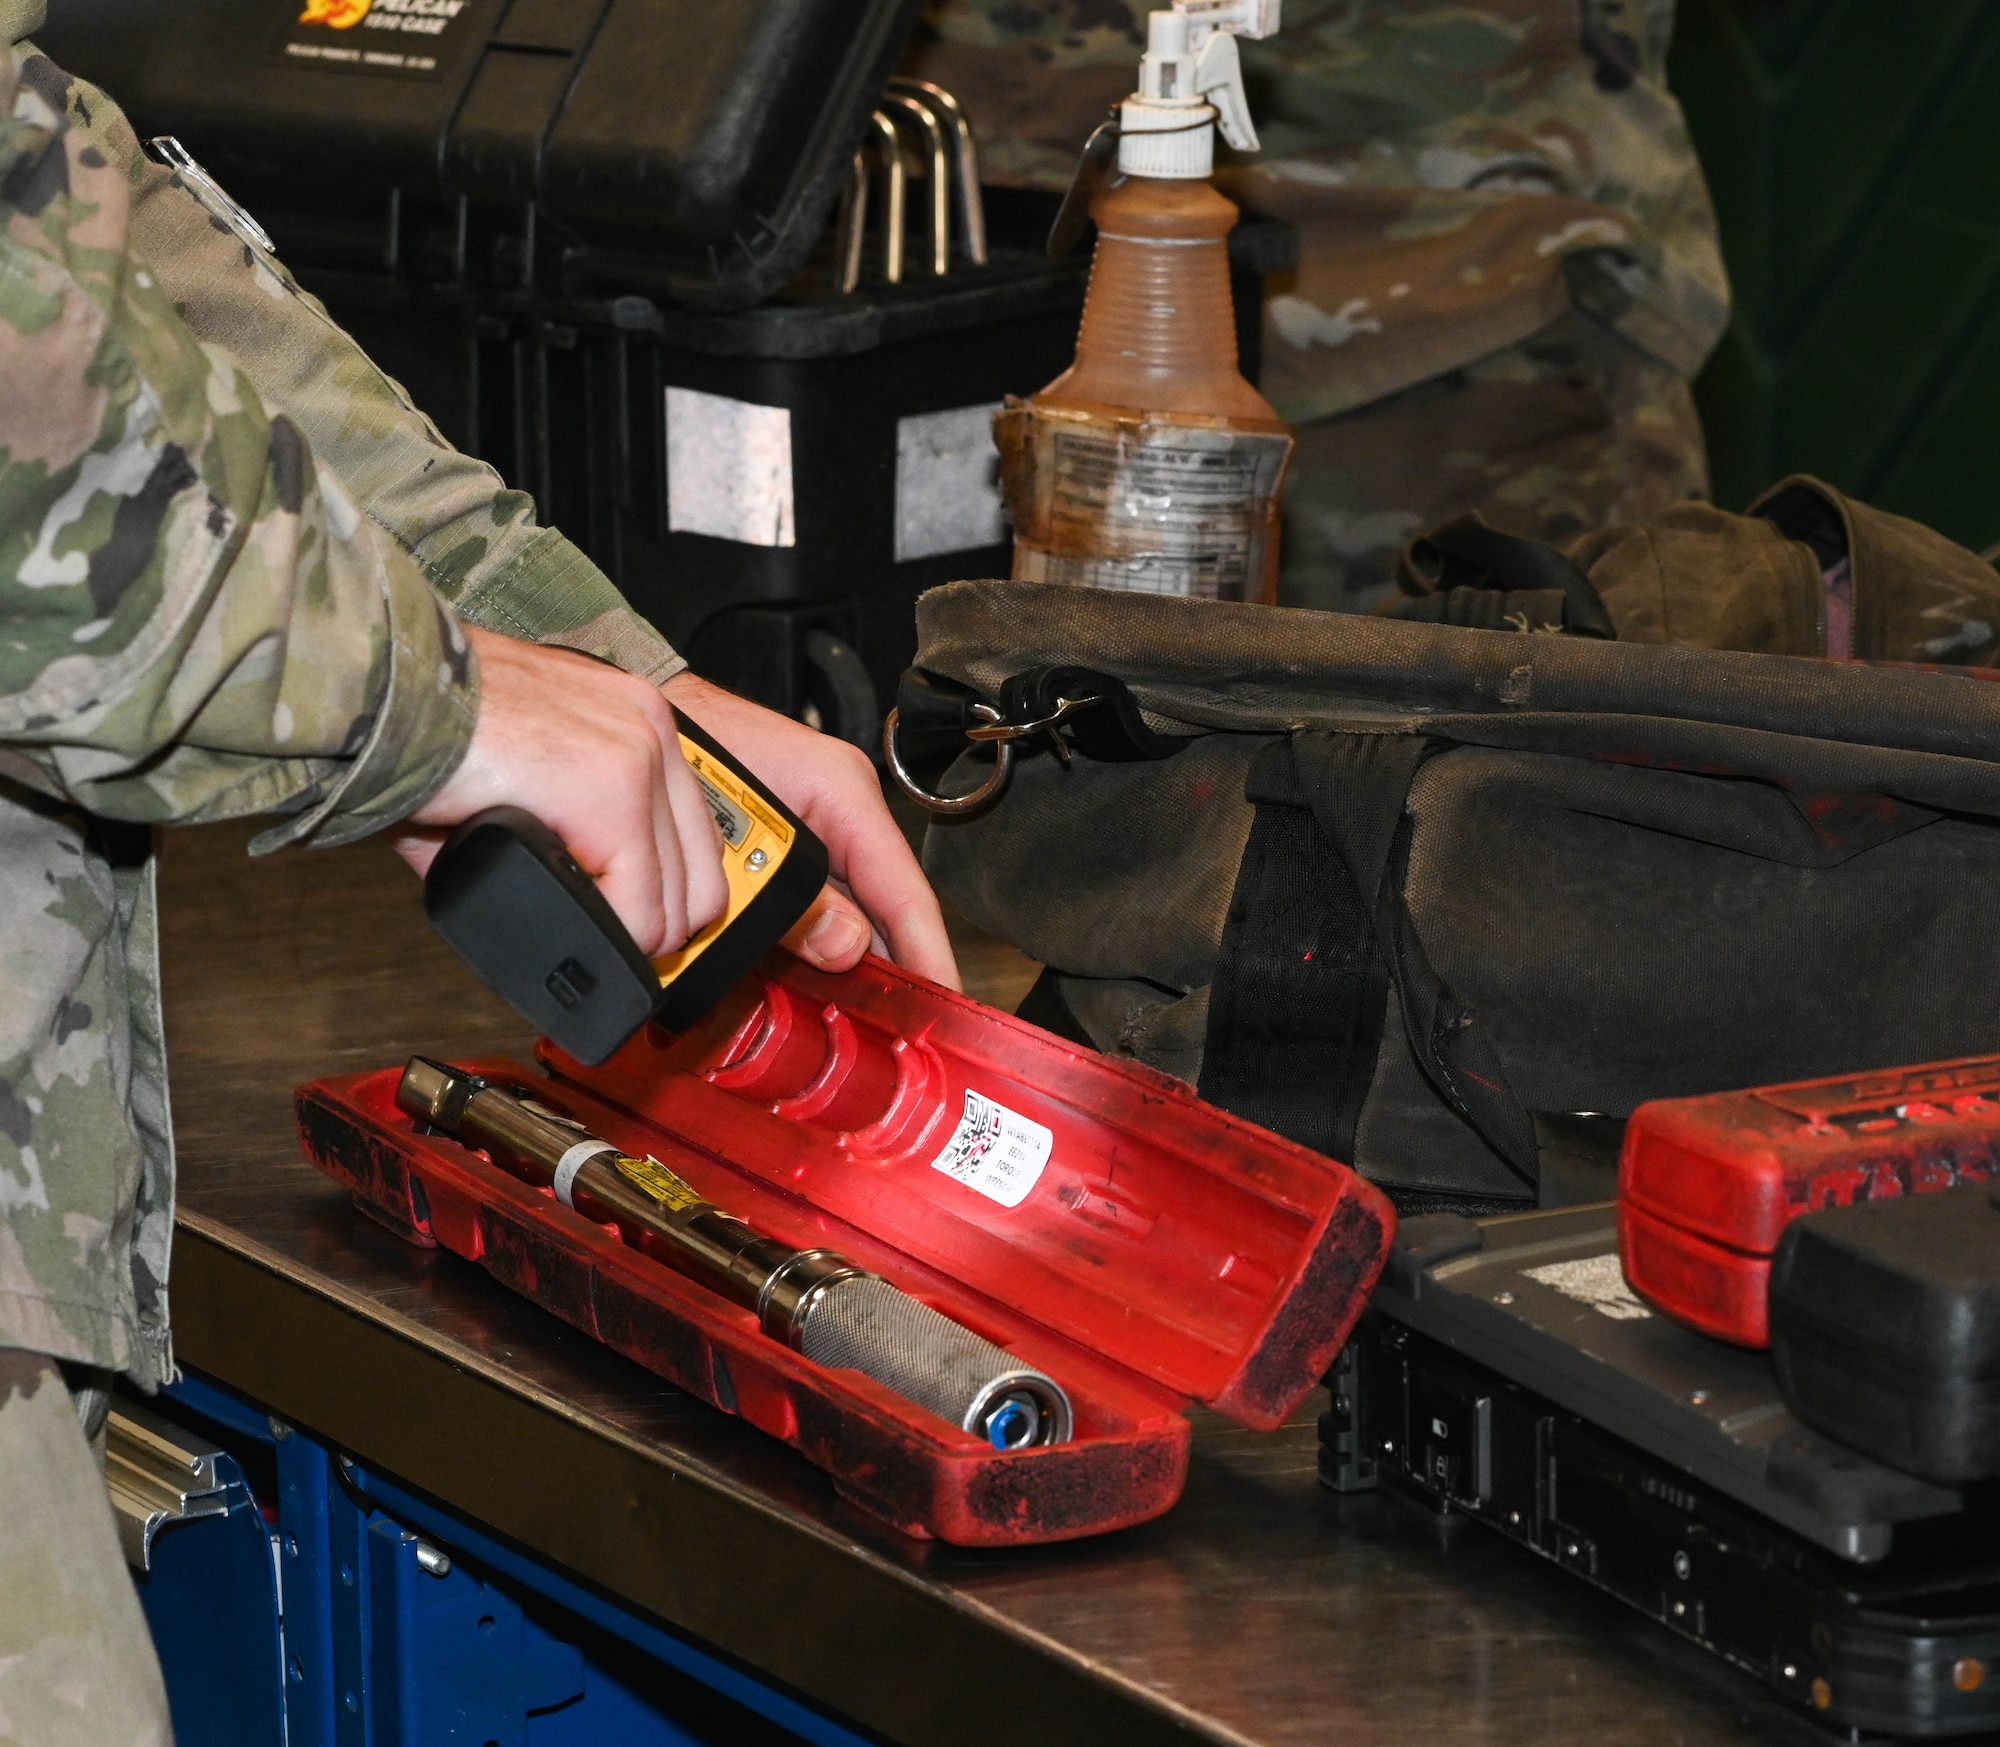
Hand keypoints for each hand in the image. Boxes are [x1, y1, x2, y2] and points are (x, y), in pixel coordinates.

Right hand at [392, 627, 728, 954]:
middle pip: (700, 880)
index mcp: (635, 720)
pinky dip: (601, 932)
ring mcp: (636, 754)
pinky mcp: (608, 786)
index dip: (662, 901)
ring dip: (621, 933)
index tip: (627, 926)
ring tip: (563, 923)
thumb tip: (583, 909)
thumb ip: (564, 837)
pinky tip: (554, 913)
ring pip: (673, 902)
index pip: (695, 840)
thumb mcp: (516, 782)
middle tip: (598, 941)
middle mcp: (650, 727)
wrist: (376, 691)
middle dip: (651, 929)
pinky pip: (636, 905)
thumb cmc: (423, 727)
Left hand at [662, 671, 961, 990]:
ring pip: (847, 916)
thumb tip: (847, 948)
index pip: (906, 892)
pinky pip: (815, 909)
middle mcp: (840, 816)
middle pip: (882, 913)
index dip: (930, 955)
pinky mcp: (787, 853)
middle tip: (900, 1030)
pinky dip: (812, 946)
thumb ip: (795, 894)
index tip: (944, 1004)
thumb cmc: (692, 741)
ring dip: (845, 965)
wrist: (634, 719)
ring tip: (861, 1020)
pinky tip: (811, 985)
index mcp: (845, 796)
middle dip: (889, 972)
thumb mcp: (744, 826)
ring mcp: (815, 836)